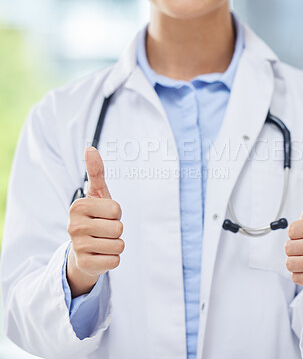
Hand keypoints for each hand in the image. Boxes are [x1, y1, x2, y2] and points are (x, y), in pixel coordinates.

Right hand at [67, 146, 124, 297]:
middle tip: (104, 230)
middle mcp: (73, 227)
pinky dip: (113, 259)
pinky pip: (115, 261)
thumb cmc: (95, 216)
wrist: (84, 249)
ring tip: (103, 242)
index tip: (105, 215)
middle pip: (118, 228)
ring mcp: (77, 247)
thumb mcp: (97, 194)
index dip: (116, 213)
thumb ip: (96, 172)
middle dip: (117, 229)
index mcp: (77, 207)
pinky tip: (101, 255)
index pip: (116, 210)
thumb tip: (90, 147)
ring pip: (119, 245)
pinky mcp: (85, 265)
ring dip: (116, 244)